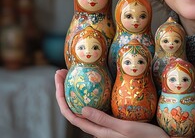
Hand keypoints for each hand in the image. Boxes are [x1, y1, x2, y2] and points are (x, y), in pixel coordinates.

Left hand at [54, 69, 168, 137]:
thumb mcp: (126, 128)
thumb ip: (105, 120)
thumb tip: (82, 109)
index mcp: (99, 132)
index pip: (71, 115)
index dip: (61, 97)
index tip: (59, 79)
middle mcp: (98, 129)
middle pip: (74, 109)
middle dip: (64, 90)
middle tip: (62, 71)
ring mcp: (105, 125)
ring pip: (83, 108)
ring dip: (74, 92)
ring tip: (72, 75)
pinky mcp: (113, 121)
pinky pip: (95, 107)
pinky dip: (89, 95)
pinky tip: (93, 87)